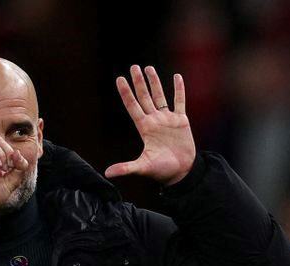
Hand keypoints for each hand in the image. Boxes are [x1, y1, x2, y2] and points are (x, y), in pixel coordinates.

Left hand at [106, 65, 195, 184]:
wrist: (182, 172)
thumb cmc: (162, 171)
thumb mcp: (143, 167)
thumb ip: (126, 168)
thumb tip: (107, 174)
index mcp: (145, 128)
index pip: (133, 106)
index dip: (126, 93)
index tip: (120, 79)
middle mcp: (155, 121)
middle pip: (145, 97)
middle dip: (139, 82)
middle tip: (133, 67)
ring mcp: (168, 119)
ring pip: (160, 96)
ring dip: (154, 82)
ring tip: (148, 68)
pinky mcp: (181, 121)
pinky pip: (180, 101)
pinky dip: (179, 89)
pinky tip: (177, 77)